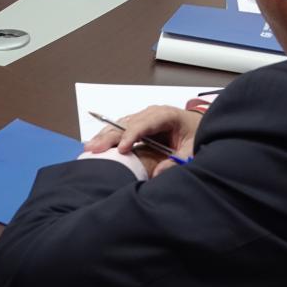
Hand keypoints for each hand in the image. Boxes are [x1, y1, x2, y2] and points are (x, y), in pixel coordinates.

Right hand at [85, 105, 199, 176]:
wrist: (196, 126)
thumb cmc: (195, 134)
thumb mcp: (192, 149)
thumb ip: (177, 160)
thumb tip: (159, 173)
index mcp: (165, 115)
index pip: (144, 123)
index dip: (131, 135)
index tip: (121, 149)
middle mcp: (150, 113)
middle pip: (126, 123)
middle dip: (109, 136)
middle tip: (93, 149)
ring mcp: (142, 118)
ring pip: (119, 125)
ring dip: (104, 136)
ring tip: (89, 148)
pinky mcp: (137, 125)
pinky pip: (120, 129)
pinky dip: (108, 137)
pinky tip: (96, 145)